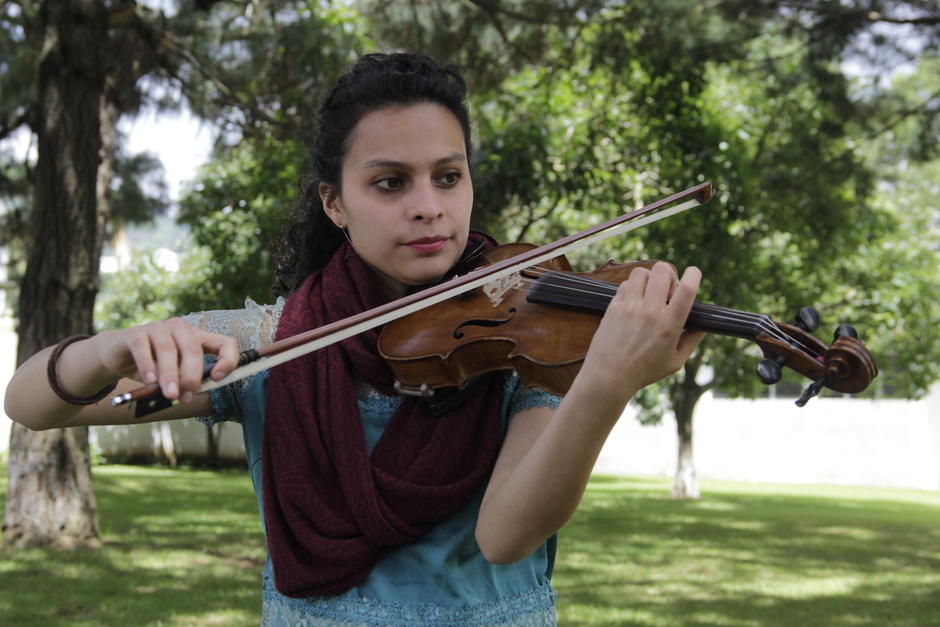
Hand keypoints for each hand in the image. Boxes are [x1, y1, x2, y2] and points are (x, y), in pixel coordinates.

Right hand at [93, 319, 239, 402]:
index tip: (217, 378)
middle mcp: (181, 328)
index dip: (227, 360)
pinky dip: (148, 366)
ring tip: (169, 394)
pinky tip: (150, 380)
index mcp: (198, 337)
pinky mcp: (135, 333)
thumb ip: (185, 381)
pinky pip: (143, 348)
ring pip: (169, 349)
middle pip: (193, 349)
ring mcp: (158, 328)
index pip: (225, 343)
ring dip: (170, 375)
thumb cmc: (153, 368)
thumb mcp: (174, 375)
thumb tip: (190, 394)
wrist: (117, 356)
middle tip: (185, 398)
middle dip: (191, 376)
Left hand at [579, 262, 704, 399]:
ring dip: (649, 278)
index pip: (687, 289)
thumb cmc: (644, 372)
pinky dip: (633, 287)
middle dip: (669, 274)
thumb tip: (704, 325)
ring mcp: (629, 307)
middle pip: (663, 270)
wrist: (608, 376)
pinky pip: (625, 284)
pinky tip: (634, 301)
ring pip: (641, 272)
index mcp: (669, 325)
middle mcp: (650, 312)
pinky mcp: (613, 307)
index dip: (694, 274)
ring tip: (649, 294)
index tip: (694, 273)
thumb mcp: (675, 362)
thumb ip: (691, 341)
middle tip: (667, 290)